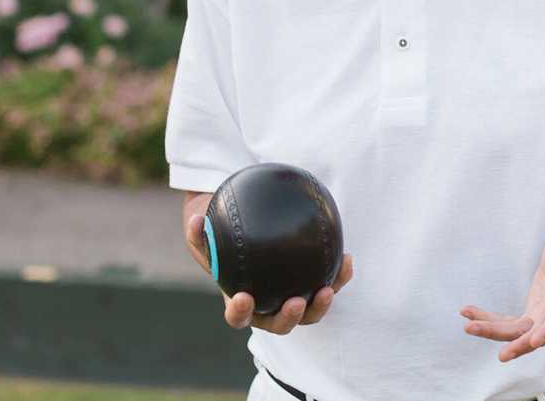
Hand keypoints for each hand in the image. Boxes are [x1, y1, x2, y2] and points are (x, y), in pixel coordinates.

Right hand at [186, 212, 353, 334]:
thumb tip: (196, 220)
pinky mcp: (313, 285)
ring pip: (308, 312)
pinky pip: (328, 284)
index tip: (243, 298)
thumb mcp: (209, 233)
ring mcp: (292, 298)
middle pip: (279, 324)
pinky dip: (339, 276)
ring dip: (320, 305)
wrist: (252, 234)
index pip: (238, 315)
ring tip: (328, 289)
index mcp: (241, 300)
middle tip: (295, 303)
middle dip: (288, 319)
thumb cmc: (227, 237)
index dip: (240, 312)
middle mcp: (268, 306)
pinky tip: (348, 258)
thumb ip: (200, 231)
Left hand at [460, 210, 544, 361]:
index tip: (536, 342)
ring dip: (493, 332)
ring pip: (515, 332)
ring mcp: (540, 315)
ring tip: (467, 326)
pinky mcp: (529, 313)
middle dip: (516, 343)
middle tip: (500, 354)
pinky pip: (506, 323)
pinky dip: (488, 320)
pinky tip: (467, 313)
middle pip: (534, 332)